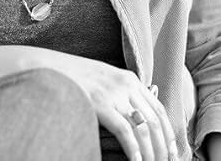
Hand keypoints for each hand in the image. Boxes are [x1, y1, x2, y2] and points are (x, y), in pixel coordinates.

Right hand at [45, 52, 177, 160]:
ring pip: (144, 128)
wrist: (47, 68)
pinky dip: (134, 150)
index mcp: (129, 78)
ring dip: (151, 153)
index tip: (172, 153)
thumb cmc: (73, 78)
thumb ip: (121, 93)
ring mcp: (113, 93)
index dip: (168, 134)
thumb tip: (136, 113)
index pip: (159, 109)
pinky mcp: (101, 103)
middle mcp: (125, 84)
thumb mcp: (102, 80)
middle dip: (163, 148)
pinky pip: (126, 131)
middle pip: (155, 121)